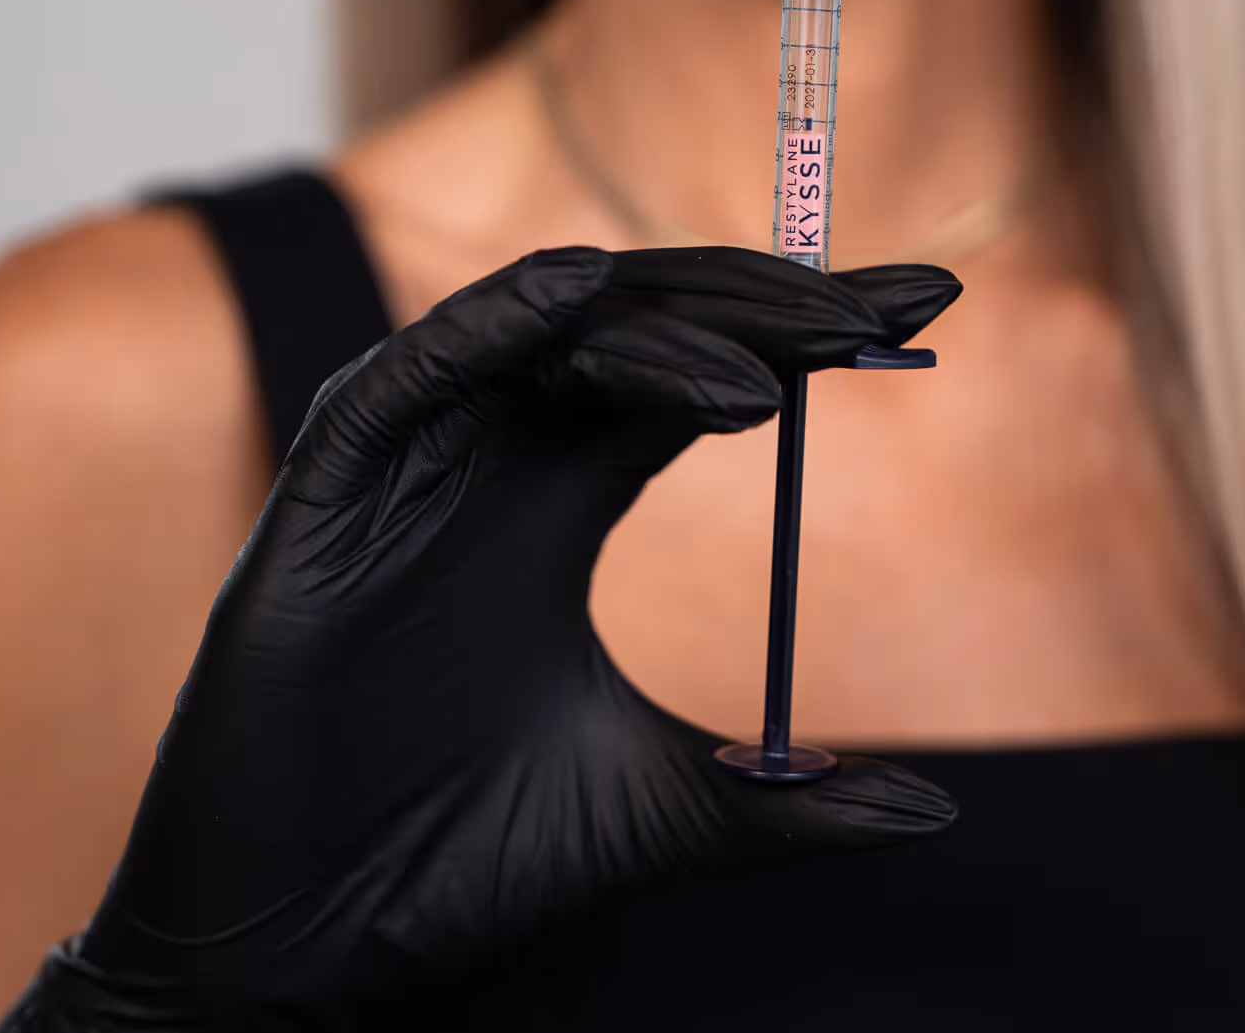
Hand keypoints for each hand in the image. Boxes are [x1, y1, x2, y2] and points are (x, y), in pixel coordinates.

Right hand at [0, 246, 962, 1028]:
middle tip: (868, 309)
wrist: (302, 952)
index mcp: (565, 506)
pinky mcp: (323, 502)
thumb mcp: (659, 813)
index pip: (698, 376)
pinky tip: (575, 293)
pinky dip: (483, 328)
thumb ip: (792, 803)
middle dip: (754, 309)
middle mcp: (495, 465)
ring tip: (763, 366)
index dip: (802, 333)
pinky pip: (402, 379)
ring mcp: (410, 473)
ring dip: (651, 328)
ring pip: (535, 338)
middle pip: (635, 330)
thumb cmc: (458, 865)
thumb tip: (943, 807)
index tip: (929, 304)